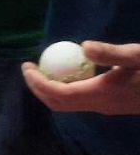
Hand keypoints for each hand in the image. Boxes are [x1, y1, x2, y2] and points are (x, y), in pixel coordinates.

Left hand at [23, 41, 139, 114]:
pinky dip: (65, 88)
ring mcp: (108, 108)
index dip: (38, 82)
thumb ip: (111, 53)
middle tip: (28, 67)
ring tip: (42, 68)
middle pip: (59, 104)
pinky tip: (67, 71)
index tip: (27, 66)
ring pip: (70, 104)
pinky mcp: (114, 105)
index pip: (58, 94)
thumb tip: (83, 47)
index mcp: (102, 94)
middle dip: (38, 87)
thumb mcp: (137, 55)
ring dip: (51, 89)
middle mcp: (102, 106)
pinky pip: (81, 100)